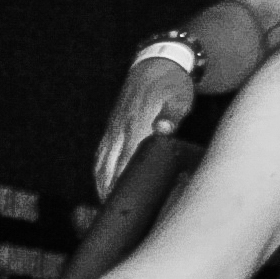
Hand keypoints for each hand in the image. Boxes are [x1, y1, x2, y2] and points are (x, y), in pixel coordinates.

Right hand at [94, 56, 196, 197]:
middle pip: (110, 167)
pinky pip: (102, 152)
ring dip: (102, 183)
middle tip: (113, 214)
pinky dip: (100, 169)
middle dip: (109, 191)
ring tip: (106, 206)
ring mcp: (114, 128)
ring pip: (102, 161)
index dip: (122, 184)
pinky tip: (102, 182)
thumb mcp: (180, 99)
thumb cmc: (172, 85)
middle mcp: (121, 129)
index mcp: (137, 126)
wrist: (156, 64)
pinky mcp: (113, 127)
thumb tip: (162, 129)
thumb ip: (172, 115)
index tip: (122, 204)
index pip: (126, 162)